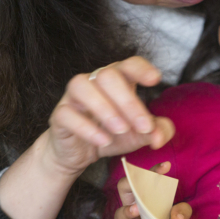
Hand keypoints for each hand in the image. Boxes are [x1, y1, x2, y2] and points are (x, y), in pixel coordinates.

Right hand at [44, 57, 175, 178]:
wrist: (79, 154)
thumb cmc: (111, 135)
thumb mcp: (139, 135)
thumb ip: (157, 131)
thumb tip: (159, 138)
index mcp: (117, 80)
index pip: (128, 64)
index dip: (141, 68)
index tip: (155, 79)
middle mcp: (94, 82)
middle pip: (108, 76)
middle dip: (129, 101)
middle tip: (143, 127)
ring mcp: (74, 96)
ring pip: (83, 86)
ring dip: (105, 108)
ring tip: (121, 130)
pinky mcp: (59, 114)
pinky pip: (67, 113)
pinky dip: (87, 127)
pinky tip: (103, 140)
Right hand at [113, 162, 191, 218]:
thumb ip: (180, 214)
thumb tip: (176, 214)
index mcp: (146, 200)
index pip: (147, 181)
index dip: (154, 172)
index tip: (166, 166)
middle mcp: (133, 210)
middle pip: (124, 189)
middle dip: (129, 182)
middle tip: (139, 181)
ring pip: (120, 214)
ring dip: (127, 212)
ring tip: (136, 210)